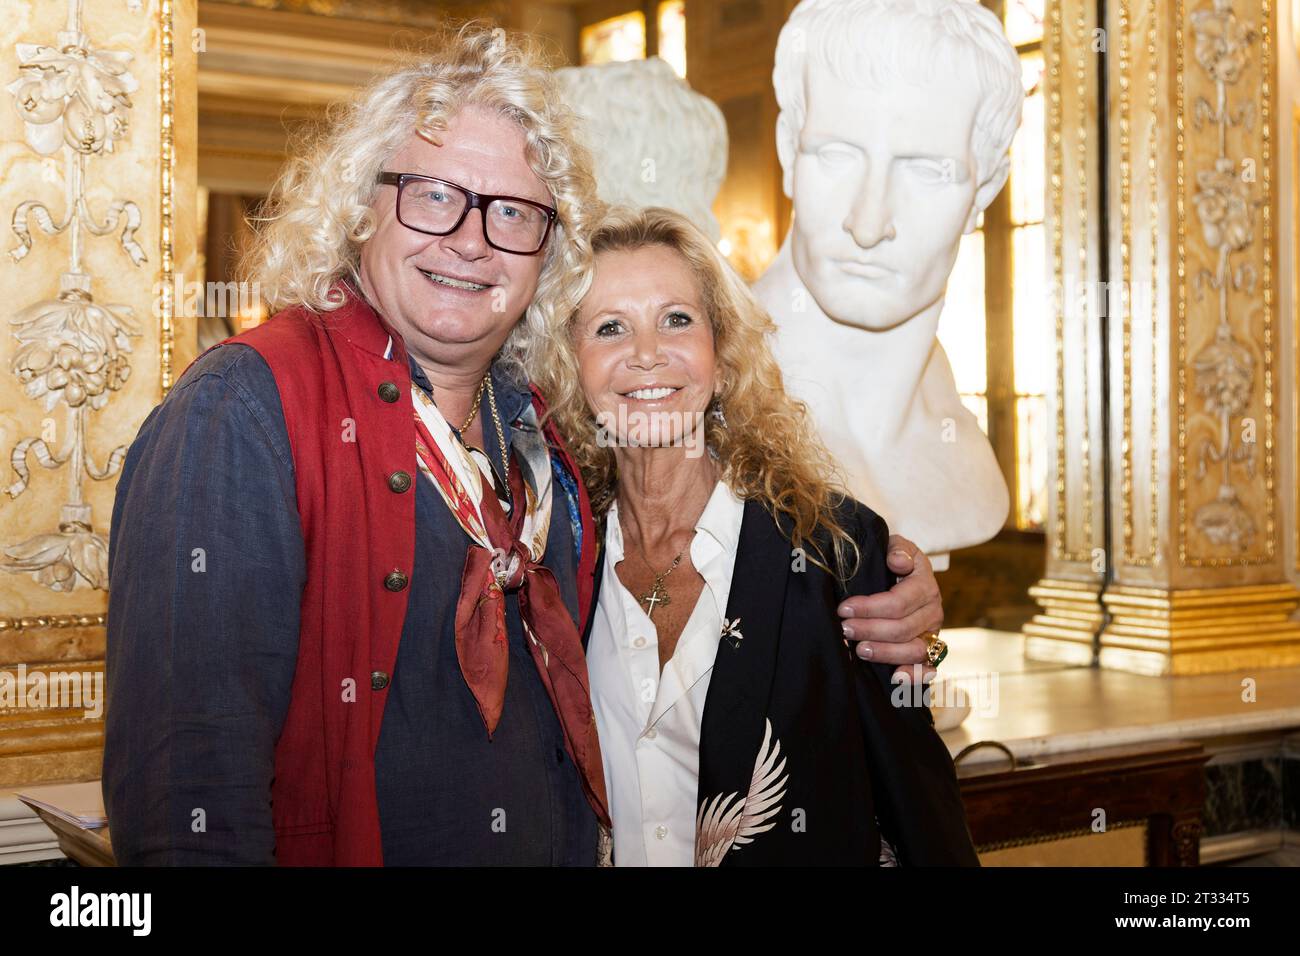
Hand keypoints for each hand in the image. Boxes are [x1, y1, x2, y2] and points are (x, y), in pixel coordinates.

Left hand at [838, 534, 943, 681]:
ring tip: (859, 650)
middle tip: (844, 629)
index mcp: (925, 585)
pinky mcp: (930, 652)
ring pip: (913, 650)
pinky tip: (895, 678)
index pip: (898, 602)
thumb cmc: (893, 562)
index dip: (869, 607)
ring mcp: (933, 633)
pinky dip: (914, 676)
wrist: (902, 575)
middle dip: (870, 630)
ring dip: (885, 653)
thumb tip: (898, 561)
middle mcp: (933, 611)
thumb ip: (898, 548)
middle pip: (902, 628)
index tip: (843, 608)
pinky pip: (928, 669)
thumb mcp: (895, 546)